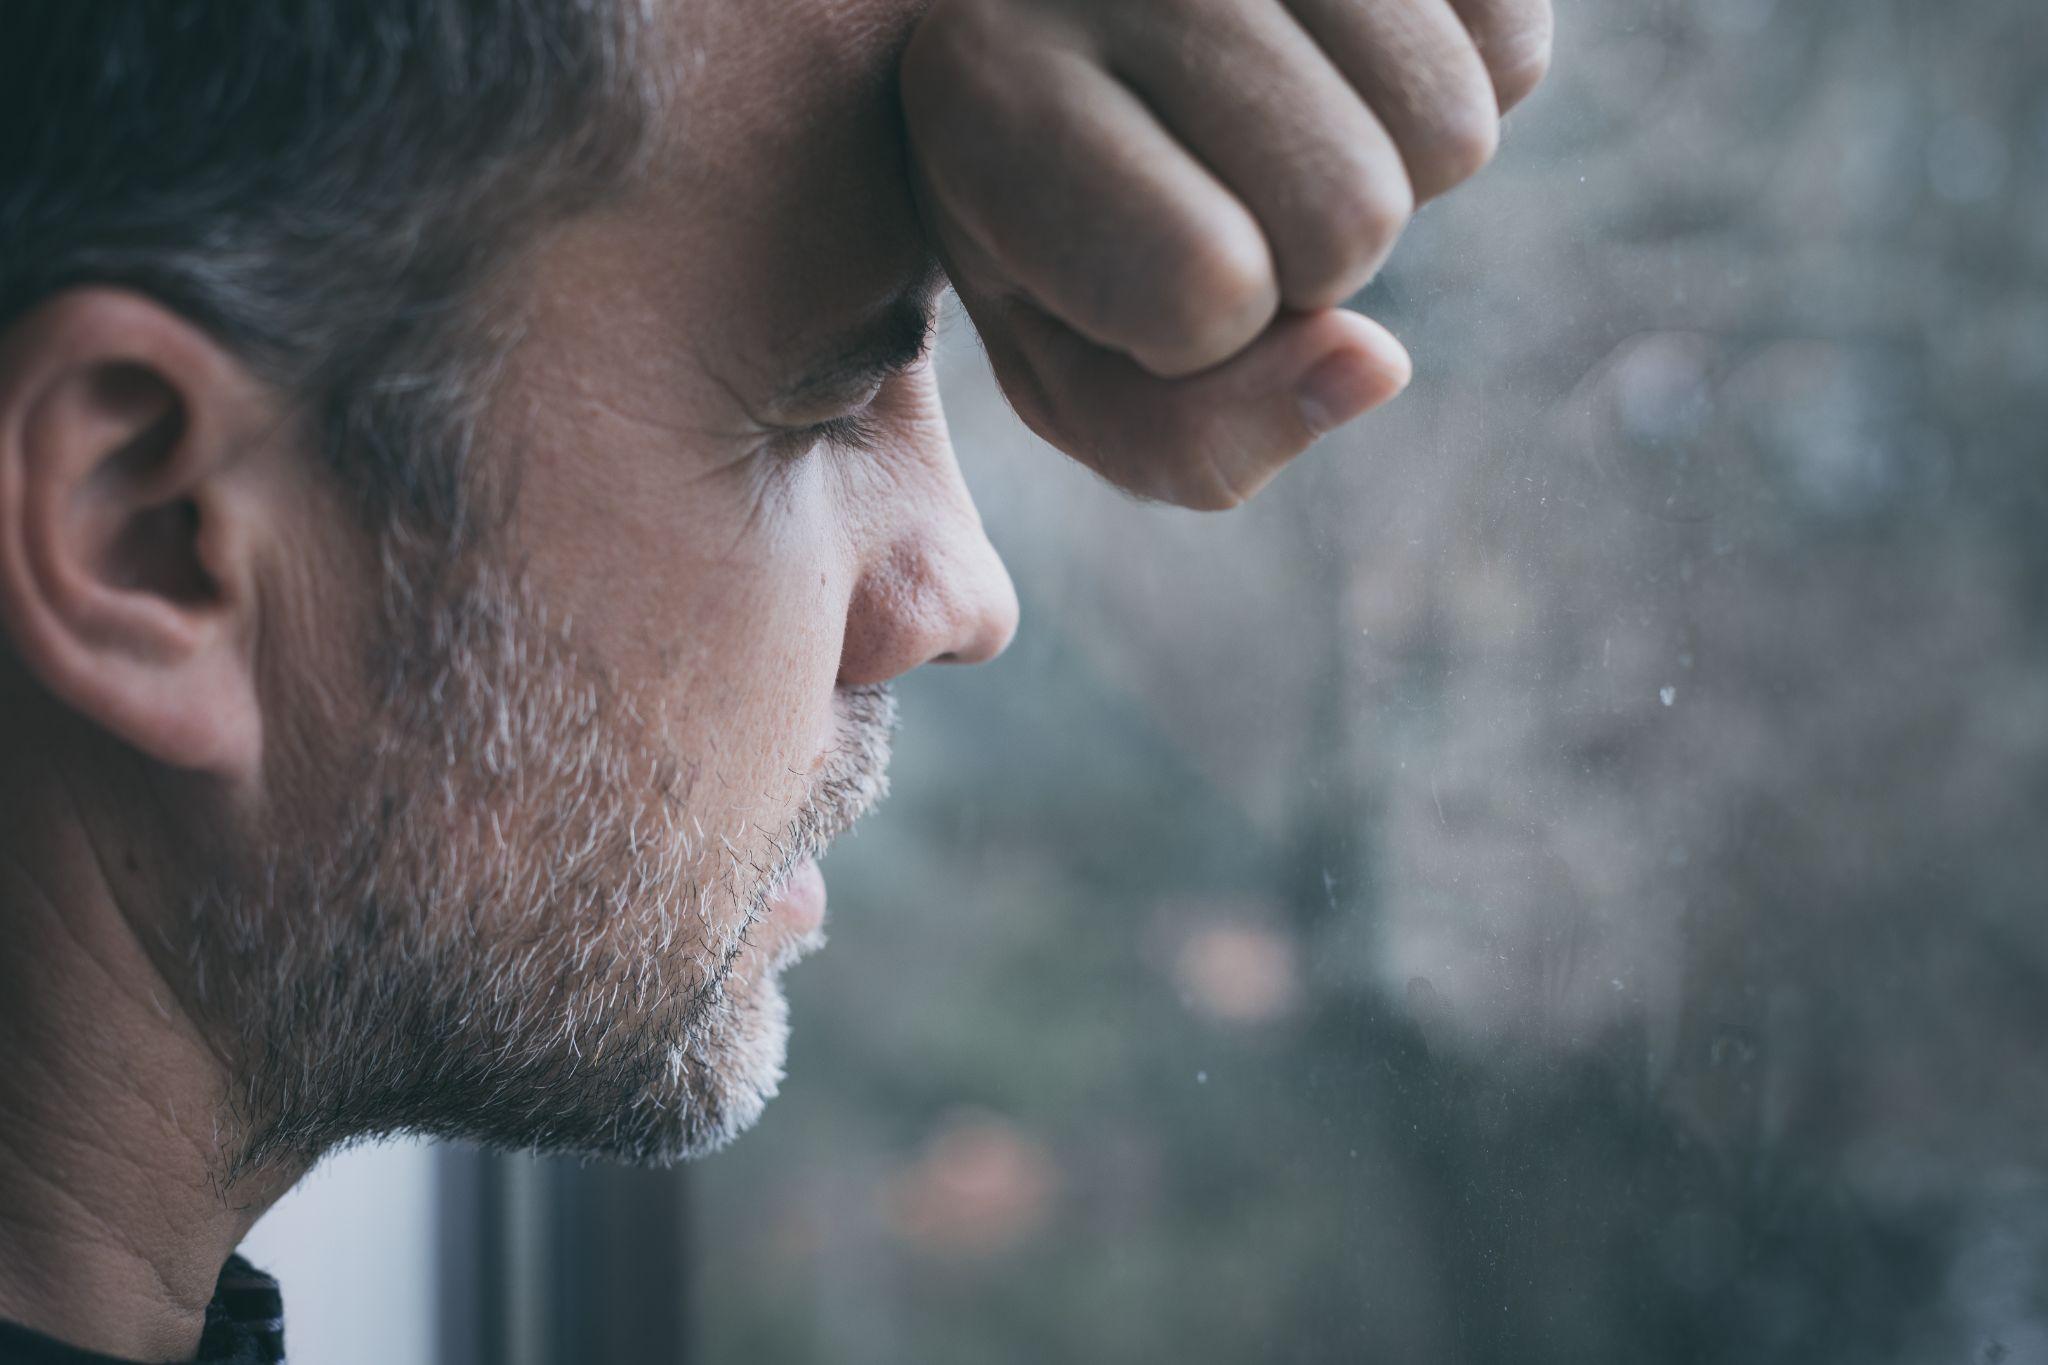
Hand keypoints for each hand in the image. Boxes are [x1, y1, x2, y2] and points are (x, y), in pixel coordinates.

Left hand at [901, 0, 1551, 508]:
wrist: (1078, 45)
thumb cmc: (1062, 232)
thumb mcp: (1076, 369)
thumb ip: (1191, 436)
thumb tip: (1376, 366)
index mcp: (994, 85)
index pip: (1201, 287)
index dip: (1200, 331)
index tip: (1131, 267)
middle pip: (1351, 214)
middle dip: (1309, 260)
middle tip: (1223, 190)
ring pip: (1450, 130)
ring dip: (1391, 172)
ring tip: (1281, 125)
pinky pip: (1513, 48)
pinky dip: (1457, 85)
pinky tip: (1345, 61)